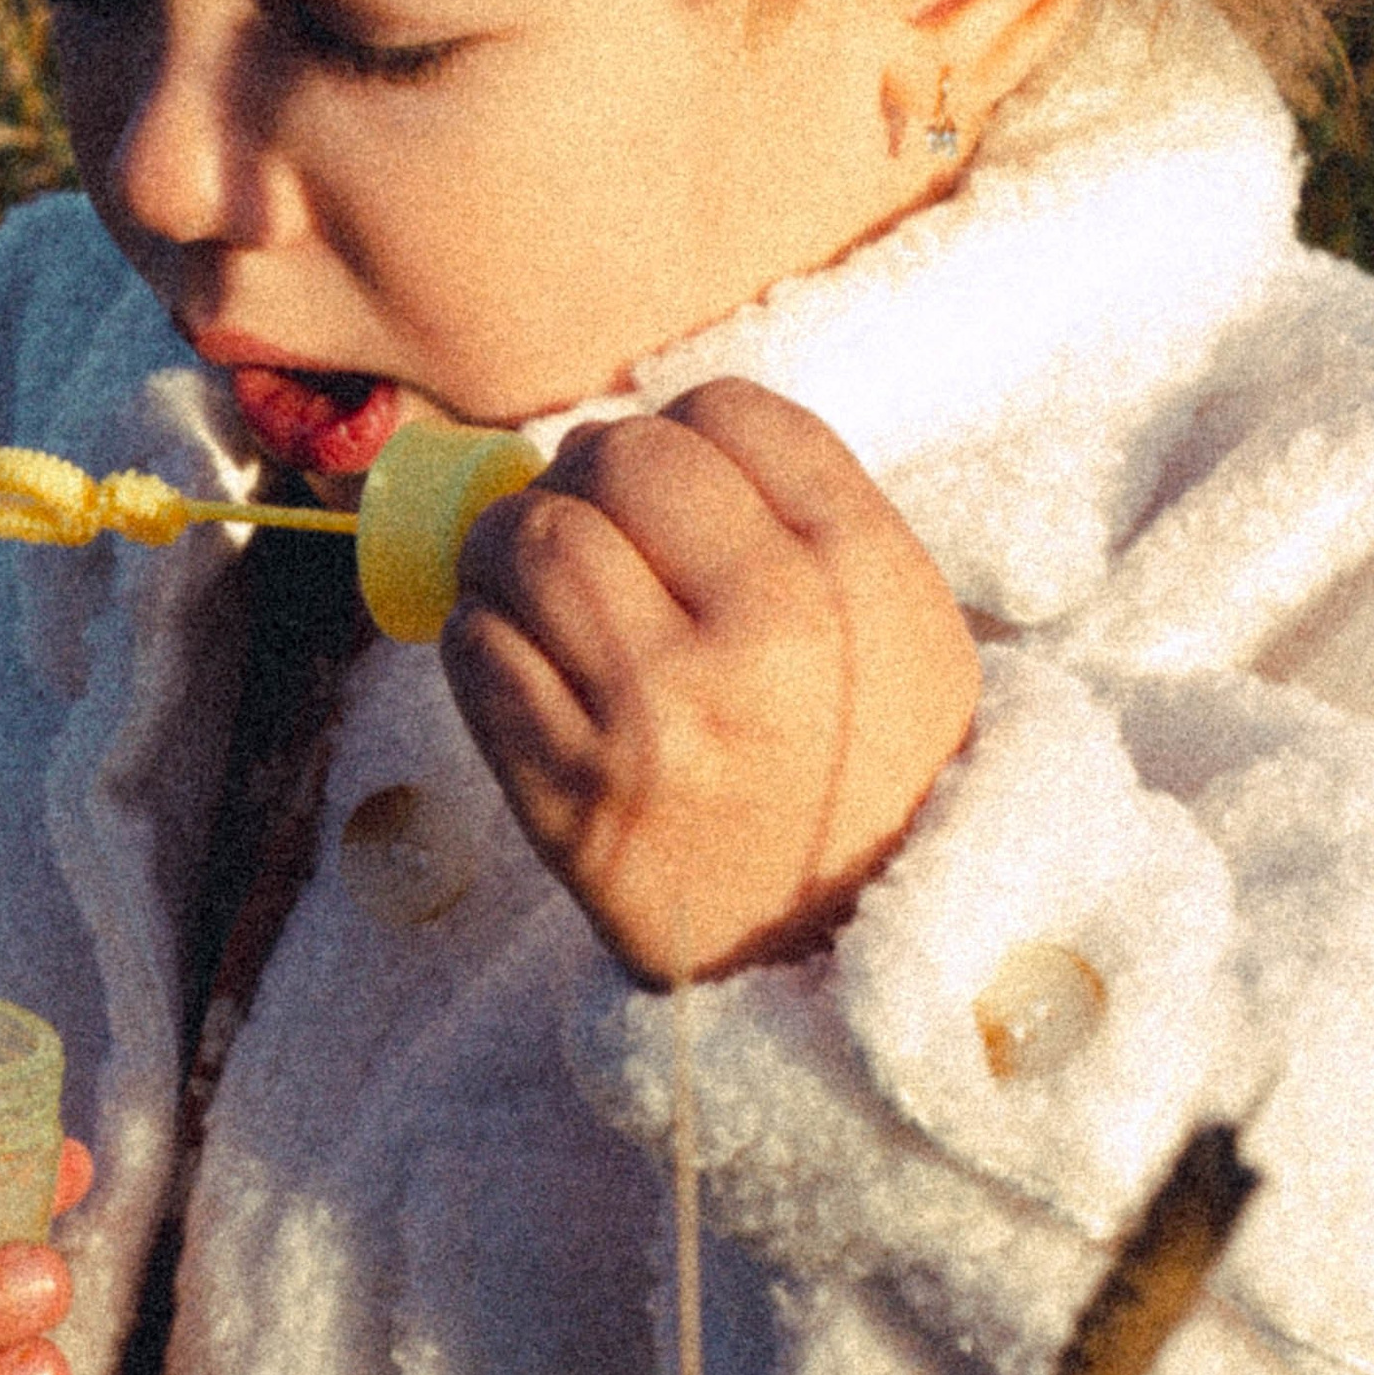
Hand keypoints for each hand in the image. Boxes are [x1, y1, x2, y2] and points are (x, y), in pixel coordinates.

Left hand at [440, 378, 977, 984]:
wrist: (849, 961)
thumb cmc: (865, 769)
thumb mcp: (898, 625)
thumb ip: (799, 513)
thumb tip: (641, 432)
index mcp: (861, 573)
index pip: (728, 413)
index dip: (680, 433)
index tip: (670, 486)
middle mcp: (768, 631)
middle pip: (617, 457)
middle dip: (582, 478)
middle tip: (585, 525)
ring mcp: (662, 713)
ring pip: (529, 538)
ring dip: (507, 545)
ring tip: (531, 582)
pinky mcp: (572, 792)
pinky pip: (475, 647)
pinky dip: (478, 636)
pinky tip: (516, 660)